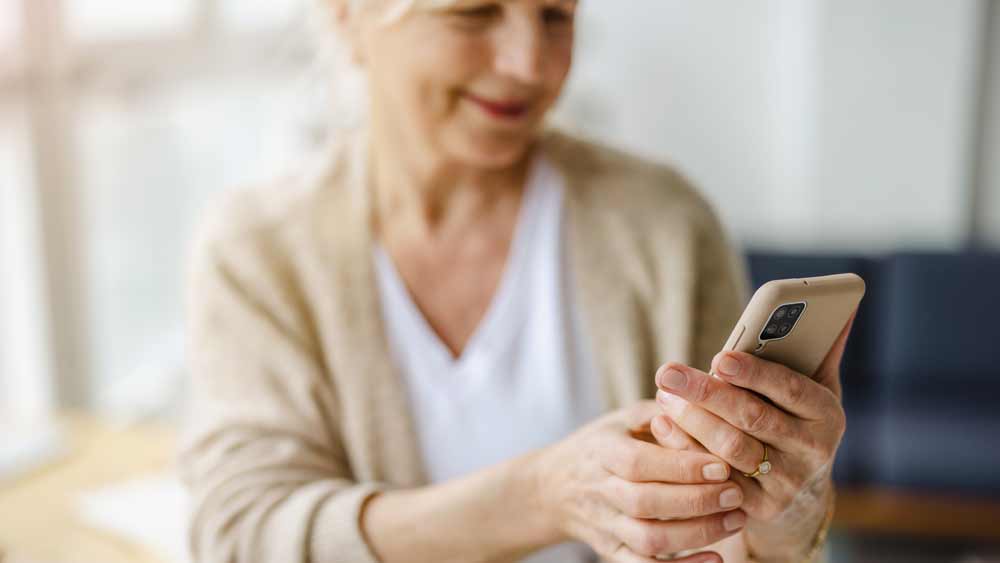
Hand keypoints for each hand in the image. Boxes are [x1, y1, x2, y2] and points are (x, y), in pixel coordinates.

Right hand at [529, 401, 746, 562]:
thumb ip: (660, 413)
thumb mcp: (622, 419)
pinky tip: (715, 559)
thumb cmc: (600, 446)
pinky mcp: (611, 551)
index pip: (639, 462)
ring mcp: (605, 525)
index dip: (682, 467)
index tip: (721, 466)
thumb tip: (703, 404)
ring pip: (649, 539)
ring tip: (734, 520)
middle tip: (735, 494)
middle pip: (646, 503)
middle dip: (697, 501)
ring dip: (697, 534)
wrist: (553, 487)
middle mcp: (601, 490)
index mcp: (603, 451)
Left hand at [652, 314, 854, 558]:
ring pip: (731, 450)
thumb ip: (820, 348)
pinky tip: (662, 425)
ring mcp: (785, 483)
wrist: (801, 498)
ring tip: (664, 395)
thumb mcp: (817, 390)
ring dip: (692, 422)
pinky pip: (715, 477)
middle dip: (707, 394)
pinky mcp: (758, 508)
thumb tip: (844, 300)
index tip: (719, 357)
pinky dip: (685, 450)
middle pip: (753, 419)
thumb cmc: (800, 423)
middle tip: (668, 373)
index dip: (756, 374)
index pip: (792, 389)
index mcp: (827, 414)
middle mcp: (812, 451)